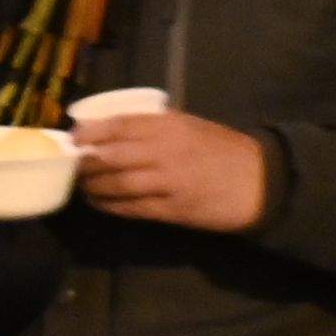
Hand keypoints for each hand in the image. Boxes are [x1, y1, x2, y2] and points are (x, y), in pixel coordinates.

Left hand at [76, 108, 270, 233]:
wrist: (263, 181)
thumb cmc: (224, 150)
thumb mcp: (191, 126)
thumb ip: (154, 126)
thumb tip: (108, 131)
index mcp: (170, 126)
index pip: (118, 125)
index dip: (89, 134)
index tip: (72, 140)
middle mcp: (166, 151)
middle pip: (109, 157)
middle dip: (85, 164)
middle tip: (73, 167)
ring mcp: (169, 182)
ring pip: (117, 184)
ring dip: (93, 188)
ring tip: (83, 188)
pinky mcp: (173, 209)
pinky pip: (132, 208)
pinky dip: (111, 206)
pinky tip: (101, 203)